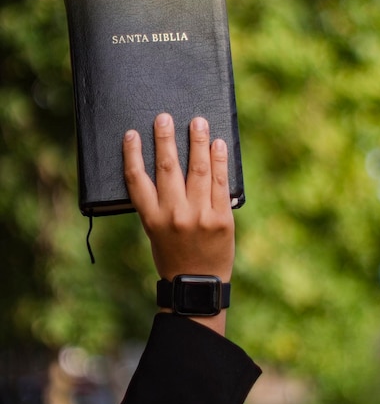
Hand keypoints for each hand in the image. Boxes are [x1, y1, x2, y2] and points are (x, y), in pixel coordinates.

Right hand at [122, 113, 234, 333]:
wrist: (198, 285)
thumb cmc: (174, 257)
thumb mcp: (155, 233)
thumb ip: (159, 204)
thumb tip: (170, 166)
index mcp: (151, 219)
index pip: (136, 180)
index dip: (132, 154)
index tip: (132, 134)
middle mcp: (174, 215)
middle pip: (168, 167)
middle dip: (166, 139)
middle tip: (165, 118)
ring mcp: (200, 215)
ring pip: (197, 169)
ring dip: (197, 141)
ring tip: (197, 122)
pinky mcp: (222, 218)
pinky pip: (220, 182)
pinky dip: (218, 160)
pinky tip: (217, 144)